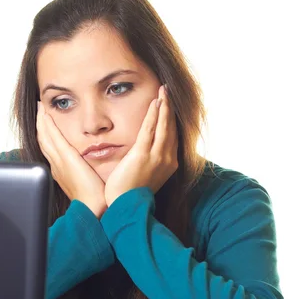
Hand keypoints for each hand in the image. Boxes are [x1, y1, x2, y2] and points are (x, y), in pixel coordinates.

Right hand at [36, 101, 107, 218]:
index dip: (46, 134)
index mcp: (61, 171)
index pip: (51, 148)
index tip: (46, 122)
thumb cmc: (95, 200)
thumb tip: (94, 169)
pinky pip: (52, 136)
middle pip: (43, 141)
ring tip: (39, 108)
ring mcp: (59, 161)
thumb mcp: (88, 183)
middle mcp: (56, 165)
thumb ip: (88, 173)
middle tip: (38, 110)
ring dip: (41, 121)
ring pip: (44, 136)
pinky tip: (44, 113)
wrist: (93, 209)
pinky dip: (46, 123)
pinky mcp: (65, 158)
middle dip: (40, 125)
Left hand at [105, 85, 177, 206]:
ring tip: (163, 91)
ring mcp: (157, 157)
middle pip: (171, 128)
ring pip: (164, 126)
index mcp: (169, 164)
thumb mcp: (147, 176)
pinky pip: (150, 130)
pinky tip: (154, 102)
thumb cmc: (132, 194)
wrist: (126, 207)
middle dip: (169, 108)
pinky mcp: (143, 155)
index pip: (173, 137)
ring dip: (164, 106)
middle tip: (167, 92)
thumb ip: (149, 162)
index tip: (169, 107)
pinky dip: (153, 114)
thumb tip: (144, 153)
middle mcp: (167, 159)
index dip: (171, 120)